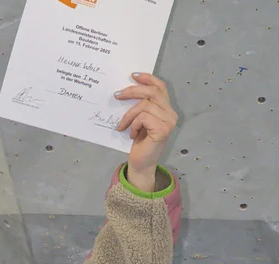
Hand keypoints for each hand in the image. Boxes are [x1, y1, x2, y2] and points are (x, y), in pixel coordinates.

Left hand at [114, 73, 177, 190]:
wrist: (140, 163)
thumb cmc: (138, 142)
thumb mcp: (138, 120)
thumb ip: (139, 106)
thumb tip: (125, 89)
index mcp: (166, 109)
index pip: (160, 87)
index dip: (148, 78)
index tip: (133, 75)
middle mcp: (171, 113)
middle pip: (152, 92)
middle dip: (133, 91)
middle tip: (117, 95)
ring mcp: (169, 121)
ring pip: (145, 105)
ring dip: (129, 115)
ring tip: (123, 126)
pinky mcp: (163, 130)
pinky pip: (143, 117)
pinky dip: (133, 124)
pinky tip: (131, 134)